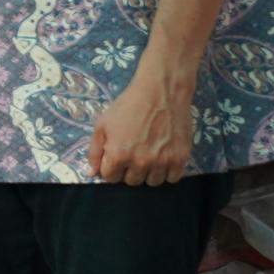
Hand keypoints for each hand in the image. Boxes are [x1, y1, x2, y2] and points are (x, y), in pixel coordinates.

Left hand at [89, 61, 197, 185]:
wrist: (161, 92)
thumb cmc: (128, 106)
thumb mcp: (102, 124)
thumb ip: (95, 151)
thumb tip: (92, 173)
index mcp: (119, 154)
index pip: (110, 178)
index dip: (111, 168)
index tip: (116, 157)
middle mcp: (141, 162)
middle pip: (132, 182)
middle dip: (129, 170)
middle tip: (134, 153)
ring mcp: (162, 162)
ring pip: (152, 182)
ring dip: (149, 172)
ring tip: (149, 155)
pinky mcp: (181, 158)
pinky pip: (172, 178)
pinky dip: (168, 172)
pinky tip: (164, 157)